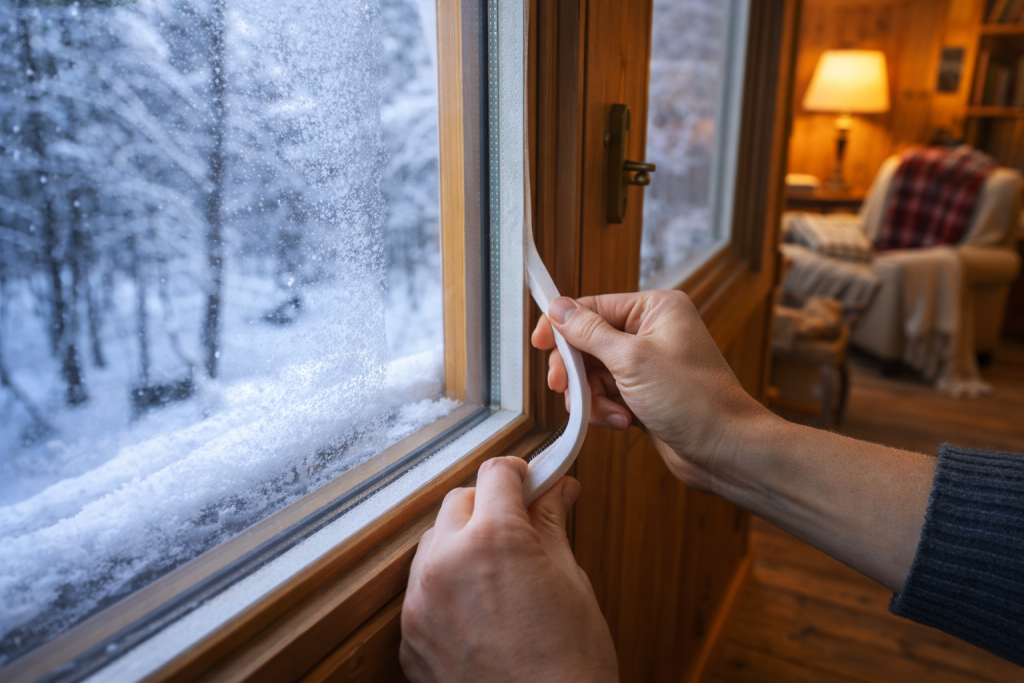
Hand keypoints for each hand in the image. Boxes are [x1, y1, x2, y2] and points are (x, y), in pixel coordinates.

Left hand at [400, 457, 617, 682]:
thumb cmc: (569, 664)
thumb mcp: (571, 581)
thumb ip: (552, 526)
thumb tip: (559, 490)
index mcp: (493, 540)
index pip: (497, 474)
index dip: (520, 474)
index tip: (532, 482)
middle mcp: (447, 562)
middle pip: (460, 502)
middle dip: (490, 509)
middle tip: (520, 531)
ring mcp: (421, 601)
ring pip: (435, 543)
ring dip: (462, 545)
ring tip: (498, 576)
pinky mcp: (409, 635)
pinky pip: (423, 589)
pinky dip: (446, 588)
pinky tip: (479, 611)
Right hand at [532, 290, 771, 490]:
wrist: (725, 450)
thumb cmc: (694, 400)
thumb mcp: (632, 360)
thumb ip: (589, 333)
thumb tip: (558, 307)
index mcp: (656, 309)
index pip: (594, 307)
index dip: (563, 326)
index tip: (540, 344)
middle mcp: (652, 332)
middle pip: (589, 342)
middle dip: (578, 371)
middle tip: (567, 388)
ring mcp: (648, 365)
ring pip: (594, 373)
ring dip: (593, 397)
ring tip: (611, 412)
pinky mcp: (644, 394)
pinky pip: (606, 395)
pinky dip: (606, 410)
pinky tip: (622, 421)